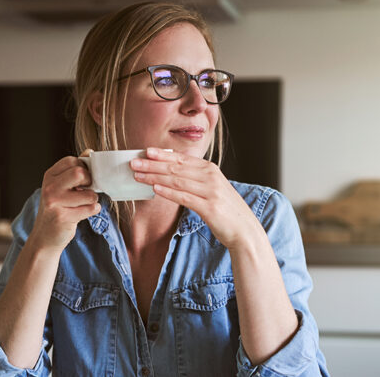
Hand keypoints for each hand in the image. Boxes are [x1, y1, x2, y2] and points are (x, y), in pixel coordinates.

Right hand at [28, 152, 99, 252]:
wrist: (44, 237)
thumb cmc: (57, 209)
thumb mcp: (61, 186)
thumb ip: (75, 169)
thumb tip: (89, 152)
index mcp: (50, 176)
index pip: (73, 161)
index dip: (84, 168)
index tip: (83, 179)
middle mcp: (50, 187)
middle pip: (80, 173)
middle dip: (90, 182)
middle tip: (86, 190)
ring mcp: (55, 202)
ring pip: (89, 194)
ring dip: (92, 200)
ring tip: (84, 204)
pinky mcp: (63, 217)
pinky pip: (90, 209)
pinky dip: (93, 210)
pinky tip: (82, 213)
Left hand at [130, 147, 264, 249]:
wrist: (245, 229)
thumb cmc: (225, 210)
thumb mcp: (211, 188)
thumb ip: (194, 180)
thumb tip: (169, 175)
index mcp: (210, 170)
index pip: (182, 159)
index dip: (163, 155)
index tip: (146, 151)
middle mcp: (211, 177)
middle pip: (176, 168)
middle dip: (153, 164)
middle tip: (134, 162)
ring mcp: (211, 191)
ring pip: (177, 180)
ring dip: (155, 176)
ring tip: (138, 175)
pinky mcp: (209, 207)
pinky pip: (184, 197)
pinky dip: (168, 192)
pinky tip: (155, 188)